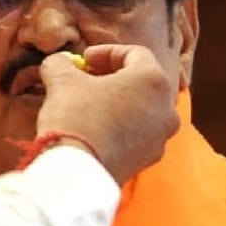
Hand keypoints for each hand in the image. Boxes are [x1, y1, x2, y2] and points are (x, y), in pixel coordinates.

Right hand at [35, 44, 178, 183]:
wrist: (76, 173)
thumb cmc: (76, 117)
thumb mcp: (62, 80)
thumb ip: (61, 64)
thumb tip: (59, 64)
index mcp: (153, 81)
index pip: (135, 54)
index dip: (106, 52)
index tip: (84, 60)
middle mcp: (167, 109)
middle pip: (142, 82)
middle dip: (113, 77)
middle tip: (86, 79)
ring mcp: (161, 138)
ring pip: (142, 110)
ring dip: (117, 102)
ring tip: (89, 105)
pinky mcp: (148, 161)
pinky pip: (137, 135)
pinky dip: (120, 126)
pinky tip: (95, 130)